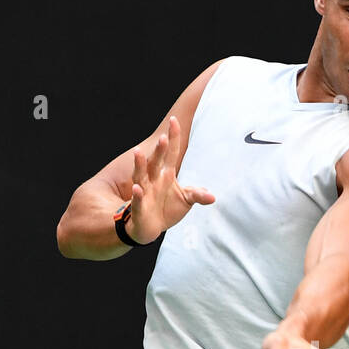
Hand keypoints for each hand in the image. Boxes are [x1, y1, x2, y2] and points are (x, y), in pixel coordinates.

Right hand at [127, 115, 214, 243]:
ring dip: (139, 164)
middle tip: (162, 137)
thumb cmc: (167, 209)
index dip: (172, 138)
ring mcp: (145, 192)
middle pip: (156, 161)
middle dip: (159, 150)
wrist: (151, 228)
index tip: (174, 121)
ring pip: (140, 175)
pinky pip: (137, 200)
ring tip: (137, 152)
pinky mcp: (139, 207)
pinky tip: (136, 188)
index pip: (171, 153)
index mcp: (166, 174)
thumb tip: (212, 196)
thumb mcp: (186, 200)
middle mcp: (153, 179)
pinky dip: (137, 194)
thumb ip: (197, 195)